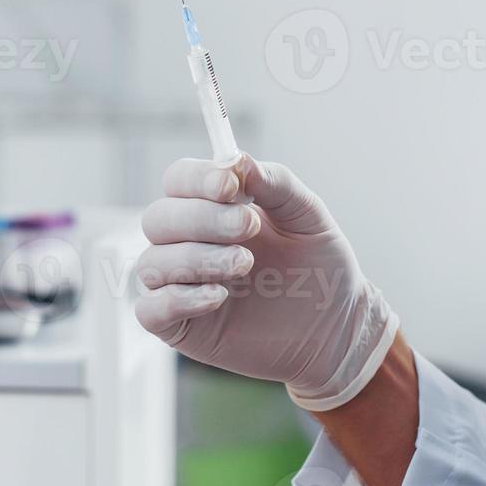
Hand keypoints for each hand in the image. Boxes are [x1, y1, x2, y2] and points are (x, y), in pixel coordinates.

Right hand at [135, 153, 397, 410]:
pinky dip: (178, 299)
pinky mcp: (180, 326)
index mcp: (212, 207)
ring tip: (245, 264)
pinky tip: (219, 297)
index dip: (197, 178)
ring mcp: (179, 284)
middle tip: (247, 227)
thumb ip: (275, 183)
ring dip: (196, 258)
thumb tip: (237, 158)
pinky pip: (150, 310)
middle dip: (202, 219)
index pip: (179, 180)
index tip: (231, 186)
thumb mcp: (307, 216)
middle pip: (158, 218)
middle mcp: (187, 241)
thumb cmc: (318, 266)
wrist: (335, 327)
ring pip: (152, 262)